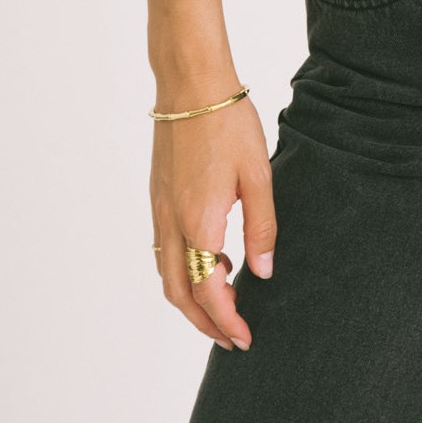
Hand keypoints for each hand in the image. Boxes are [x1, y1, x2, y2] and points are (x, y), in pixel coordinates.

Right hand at [150, 96, 276, 349]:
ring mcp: (159, 210)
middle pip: (179, 294)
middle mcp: (172, 223)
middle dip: (204, 322)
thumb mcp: (258, 175)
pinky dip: (184, 270)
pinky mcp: (157, 197)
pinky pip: (164, 251)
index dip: (226, 321)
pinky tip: (213, 258)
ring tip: (227, 298)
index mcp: (199, 222)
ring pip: (167, 275)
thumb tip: (263, 273)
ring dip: (191, 298)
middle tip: (232, 336)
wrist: (190, 84)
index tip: (245, 338)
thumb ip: (262, 228)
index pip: (209, 293)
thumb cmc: (228, 122)